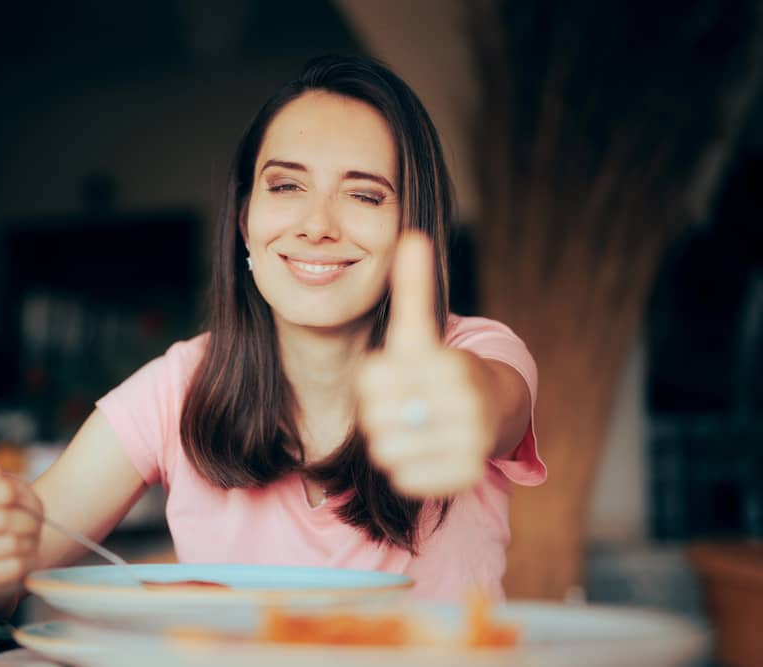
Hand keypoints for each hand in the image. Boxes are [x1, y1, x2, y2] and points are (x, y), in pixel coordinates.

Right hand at [0, 452, 43, 592]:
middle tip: (33, 522)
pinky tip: (22, 557)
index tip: (15, 496)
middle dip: (28, 520)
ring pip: (11, 544)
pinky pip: (14, 568)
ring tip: (27, 540)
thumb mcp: (3, 492)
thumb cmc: (0, 519)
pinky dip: (27, 561)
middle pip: (1, 519)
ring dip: (30, 542)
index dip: (5, 492)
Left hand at [356, 232, 499, 496]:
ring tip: (411, 429)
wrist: (487, 409)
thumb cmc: (438, 369)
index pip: (369, 380)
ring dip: (389, 443)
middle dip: (378, 414)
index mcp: (447, 365)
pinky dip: (404, 469)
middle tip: (400, 407)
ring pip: (386, 452)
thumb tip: (411, 235)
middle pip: (375, 420)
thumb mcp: (420, 330)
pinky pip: (405, 480)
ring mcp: (469, 443)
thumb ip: (412, 288)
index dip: (372, 381)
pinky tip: (421, 452)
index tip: (394, 377)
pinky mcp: (465, 477)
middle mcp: (464, 404)